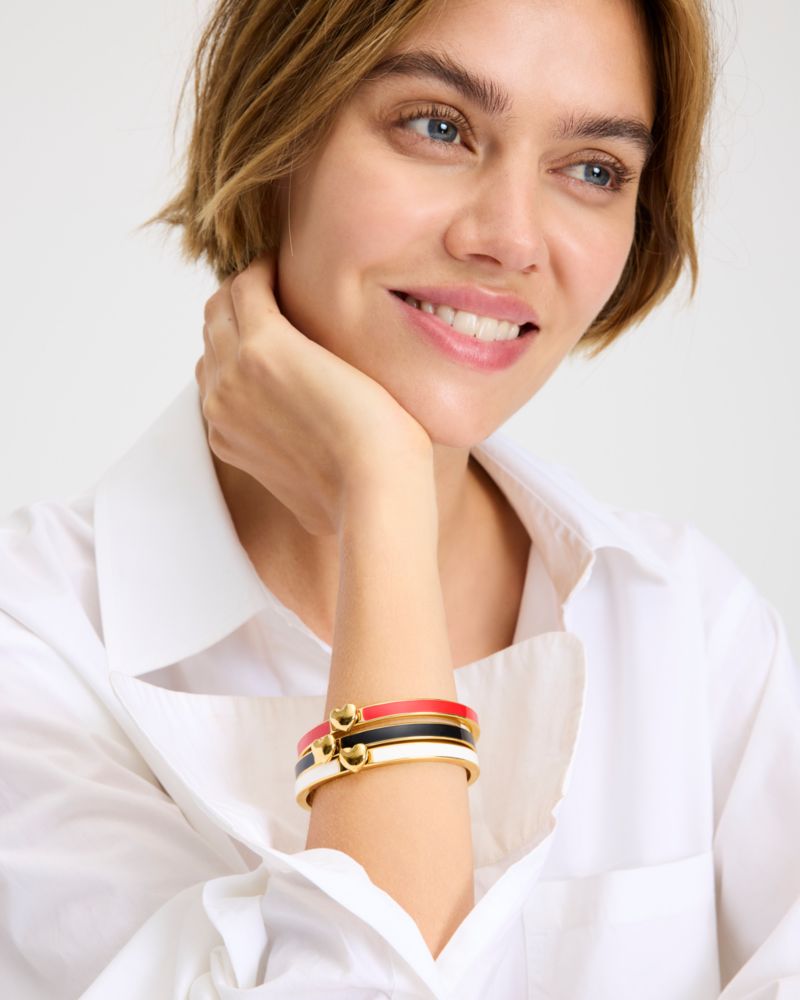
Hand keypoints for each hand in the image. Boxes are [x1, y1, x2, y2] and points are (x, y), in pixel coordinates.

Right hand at [196, 254, 432, 536]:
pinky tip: (292, 265)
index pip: (216, 368)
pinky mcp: (263, 346)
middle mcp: (218, 403)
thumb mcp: (314, 494)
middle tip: (283, 290)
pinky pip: (247, 286)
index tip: (278, 324)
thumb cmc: (362, 496)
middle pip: (214, 331)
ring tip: (289, 273)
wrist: (375, 490)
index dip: (243, 340)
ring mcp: (233, 373)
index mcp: (225, 434)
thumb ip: (300, 473)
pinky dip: (266, 269)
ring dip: (253, 283)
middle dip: (242, 306)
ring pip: (224, 304)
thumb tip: (321, 481)